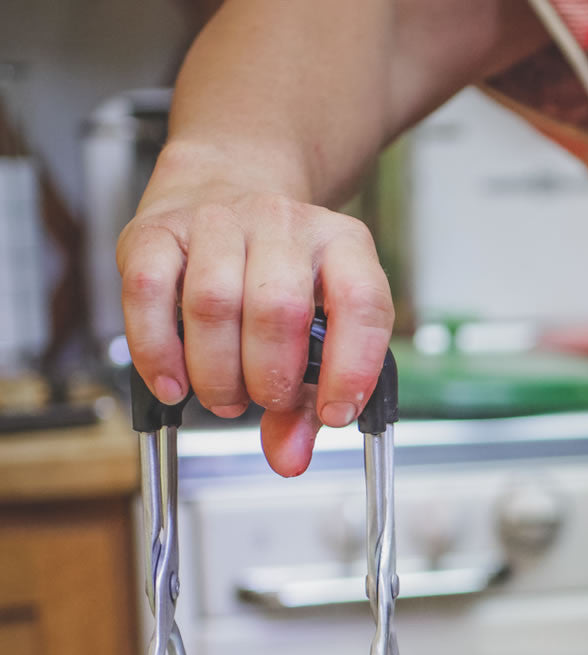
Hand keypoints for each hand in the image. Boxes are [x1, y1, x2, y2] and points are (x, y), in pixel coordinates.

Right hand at [118, 147, 393, 476]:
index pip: (362, 305)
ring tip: (220, 396)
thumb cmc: (279, 275)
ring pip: (214, 304)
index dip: (352, 369)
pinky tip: (172, 383)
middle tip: (257, 403)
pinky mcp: (158, 230)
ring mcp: (220, 220)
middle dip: (268, 378)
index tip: (334, 413)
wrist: (226, 186)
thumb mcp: (317, 332)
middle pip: (280, 311)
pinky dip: (158, 351)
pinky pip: (149, 293)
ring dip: (215, 372)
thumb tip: (288, 459)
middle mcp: (286, 224)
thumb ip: (307, 404)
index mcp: (345, 245)